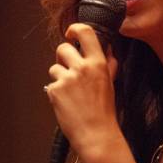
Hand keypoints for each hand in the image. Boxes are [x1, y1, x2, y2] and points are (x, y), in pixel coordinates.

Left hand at [46, 23, 120, 152]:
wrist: (96, 133)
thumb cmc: (104, 111)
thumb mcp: (110, 83)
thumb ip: (108, 64)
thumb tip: (108, 49)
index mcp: (98, 63)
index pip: (85, 32)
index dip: (75, 29)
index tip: (71, 33)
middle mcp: (82, 67)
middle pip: (63, 48)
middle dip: (63, 57)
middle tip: (68, 68)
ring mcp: (67, 78)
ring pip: (54, 67)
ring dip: (59, 76)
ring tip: (70, 91)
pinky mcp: (55, 90)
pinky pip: (51, 84)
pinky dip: (56, 92)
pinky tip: (66, 102)